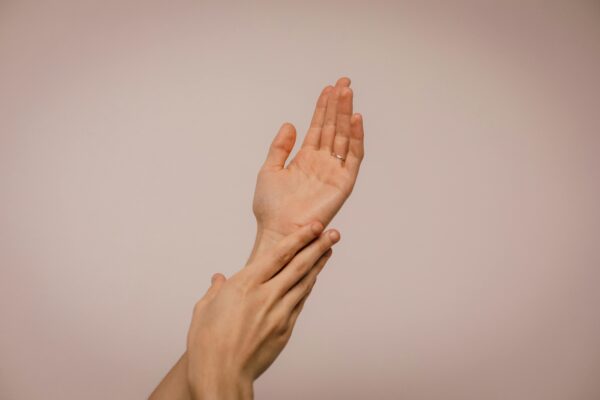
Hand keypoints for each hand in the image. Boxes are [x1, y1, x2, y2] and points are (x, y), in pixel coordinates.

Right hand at [186, 223, 340, 399]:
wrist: (221, 374)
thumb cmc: (207, 343)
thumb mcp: (204, 309)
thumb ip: (215, 290)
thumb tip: (219, 280)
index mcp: (245, 285)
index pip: (280, 254)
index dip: (300, 238)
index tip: (315, 226)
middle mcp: (266, 295)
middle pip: (299, 265)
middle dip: (318, 246)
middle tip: (333, 232)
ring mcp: (279, 313)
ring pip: (304, 283)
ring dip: (318, 264)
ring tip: (328, 249)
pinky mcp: (285, 330)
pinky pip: (299, 303)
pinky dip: (307, 288)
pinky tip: (312, 280)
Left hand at [250, 77, 363, 260]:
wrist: (278, 231)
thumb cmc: (271, 208)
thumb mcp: (269, 170)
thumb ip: (280, 147)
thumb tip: (290, 124)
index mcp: (305, 159)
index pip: (318, 127)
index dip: (323, 107)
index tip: (328, 88)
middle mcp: (322, 162)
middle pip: (333, 127)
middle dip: (338, 105)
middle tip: (344, 82)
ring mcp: (334, 172)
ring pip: (343, 137)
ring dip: (347, 115)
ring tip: (348, 93)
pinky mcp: (343, 183)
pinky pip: (353, 157)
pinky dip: (356, 138)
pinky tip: (355, 119)